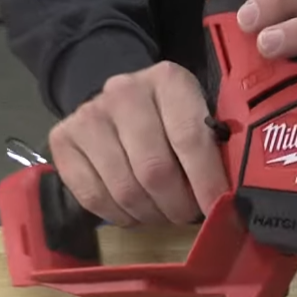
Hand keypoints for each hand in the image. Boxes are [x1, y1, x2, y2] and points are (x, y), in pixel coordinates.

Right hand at [48, 62, 228, 226]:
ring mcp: (89, 115)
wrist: (119, 98)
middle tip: (187, 215)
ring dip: (150, 214)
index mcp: (169, 81)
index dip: (206, 182)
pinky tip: (134, 213)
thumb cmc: (172, 116)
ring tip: (163, 214)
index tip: (218, 209)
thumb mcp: (201, 116)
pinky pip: (93, 196)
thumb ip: (217, 147)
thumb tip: (234, 198)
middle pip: (154, 170)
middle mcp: (125, 92)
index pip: (190, 139)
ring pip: (125, 189)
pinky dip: (119, 216)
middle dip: (178, 206)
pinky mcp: (62, 139)